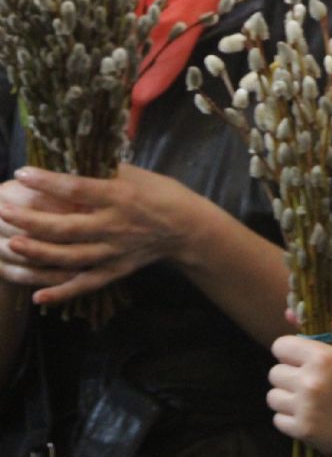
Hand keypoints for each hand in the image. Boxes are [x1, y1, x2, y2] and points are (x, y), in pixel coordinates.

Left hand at [0, 164, 198, 304]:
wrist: (188, 228)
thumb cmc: (161, 194)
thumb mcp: (137, 174)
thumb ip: (103, 171)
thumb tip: (66, 161)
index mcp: (120, 196)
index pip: (77, 188)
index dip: (46, 181)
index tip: (21, 174)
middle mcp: (115, 225)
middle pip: (66, 226)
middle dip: (30, 220)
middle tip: (3, 211)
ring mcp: (114, 251)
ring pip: (70, 257)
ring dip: (38, 253)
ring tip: (11, 244)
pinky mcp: (116, 270)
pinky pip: (86, 283)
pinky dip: (62, 293)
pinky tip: (37, 296)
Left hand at [267, 319, 331, 455]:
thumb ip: (326, 327)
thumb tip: (290, 311)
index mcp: (323, 357)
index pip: (280, 346)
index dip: (291, 351)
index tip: (303, 358)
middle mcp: (310, 381)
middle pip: (274, 372)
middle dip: (290, 374)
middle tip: (311, 380)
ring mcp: (304, 408)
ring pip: (273, 396)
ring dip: (288, 397)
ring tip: (309, 399)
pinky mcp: (302, 431)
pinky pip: (278, 419)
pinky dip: (291, 418)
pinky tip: (310, 415)